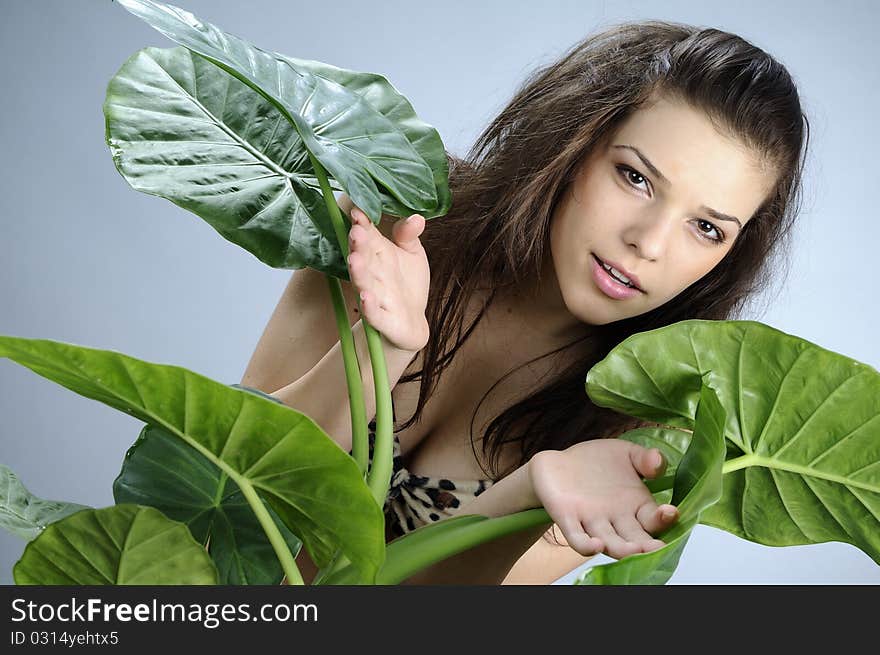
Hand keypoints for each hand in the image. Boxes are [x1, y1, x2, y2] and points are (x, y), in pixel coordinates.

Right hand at [346, 205, 430, 352]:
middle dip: (359, 246)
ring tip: (354, 260)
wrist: (411, 321)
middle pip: (364, 258)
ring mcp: (377, 297)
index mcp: (379, 254)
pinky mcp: (383, 319)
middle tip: (356, 232)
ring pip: (364, 284)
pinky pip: (374, 314)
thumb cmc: (408, 283)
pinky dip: (369, 307)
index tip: (357, 211)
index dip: (363, 224)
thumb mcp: (412, 253)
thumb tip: (417, 217)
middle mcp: (374, 273)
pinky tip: (366, 297)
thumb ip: (409, 235)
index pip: (368, 236)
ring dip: (359, 273)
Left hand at [528, 439, 678, 559]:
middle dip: (647, 546)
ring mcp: (593, 523)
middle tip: (657, 547)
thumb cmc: (596, 462)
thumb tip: (658, 462)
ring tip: (633, 550)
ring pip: (611, 544)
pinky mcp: (568, 520)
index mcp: (636, 506)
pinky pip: (578, 539)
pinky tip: (595, 545)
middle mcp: (617, 520)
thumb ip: (645, 458)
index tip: (671, 512)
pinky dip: (586, 545)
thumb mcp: (625, 454)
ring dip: (622, 550)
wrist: (559, 464)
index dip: (664, 519)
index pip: (654, 519)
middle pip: (636, 540)